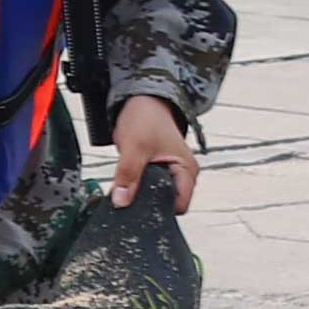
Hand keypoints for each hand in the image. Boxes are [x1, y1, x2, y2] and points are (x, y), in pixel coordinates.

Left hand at [109, 94, 202, 214]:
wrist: (142, 100)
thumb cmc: (146, 118)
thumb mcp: (134, 147)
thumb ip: (128, 175)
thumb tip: (121, 201)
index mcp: (188, 171)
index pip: (179, 205)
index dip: (159, 208)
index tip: (139, 203)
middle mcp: (184, 174)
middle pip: (167, 203)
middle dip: (148, 202)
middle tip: (129, 193)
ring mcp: (172, 173)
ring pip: (156, 195)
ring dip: (141, 193)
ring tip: (128, 183)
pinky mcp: (160, 171)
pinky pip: (150, 187)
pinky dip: (138, 186)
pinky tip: (129, 180)